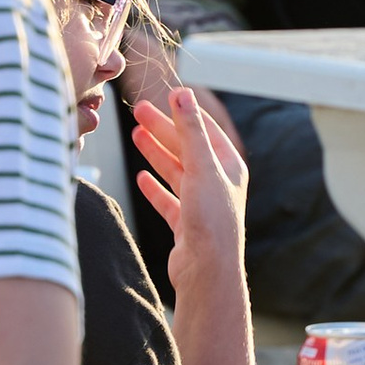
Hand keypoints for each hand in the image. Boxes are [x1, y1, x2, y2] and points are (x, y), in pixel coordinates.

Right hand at [134, 87, 248, 293]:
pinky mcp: (186, 224)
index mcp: (229, 167)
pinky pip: (168, 199)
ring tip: (135, 135)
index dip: (184, 112)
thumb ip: (190, 131)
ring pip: (176, 171)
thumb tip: (182, 95)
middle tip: (137, 111)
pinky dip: (155, 187)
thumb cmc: (211, 218)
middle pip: (188, 148)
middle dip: (164, 129)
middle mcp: (218, 184)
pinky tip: (141, 177)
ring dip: (156, 153)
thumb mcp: (201, 167)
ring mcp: (202, 204)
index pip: (205, 130)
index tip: (164, 96)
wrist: (207, 270)